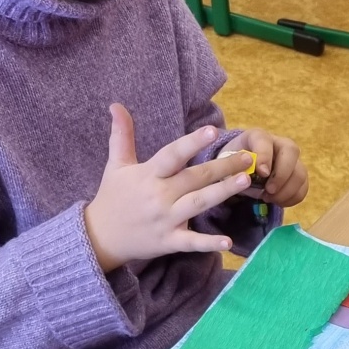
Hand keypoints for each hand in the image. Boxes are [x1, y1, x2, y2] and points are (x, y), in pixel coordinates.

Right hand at [83, 105, 255, 272]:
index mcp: (148, 175)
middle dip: (222, 167)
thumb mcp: (116, 165)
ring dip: (222, 192)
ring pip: (198, 203)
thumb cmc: (112, 197)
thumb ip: (122, 135)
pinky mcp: (168, 241)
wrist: (99, 237)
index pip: (173, 155)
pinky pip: (191, 242)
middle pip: (195, 178)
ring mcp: (165, 219)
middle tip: (248, 157)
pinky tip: (228, 241)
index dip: (191, 143)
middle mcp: (158, 195)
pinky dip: (209, 243)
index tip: (212, 131)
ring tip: (245, 181)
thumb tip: (116, 105)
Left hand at [236, 128, 308, 208]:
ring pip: (300, 172)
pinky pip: (303, 187)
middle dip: (282, 174)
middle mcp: (279, 144)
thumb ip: (233, 166)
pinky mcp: (297, 174)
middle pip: (292, 151)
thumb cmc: (234, 164)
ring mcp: (291, 159)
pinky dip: (293, 198)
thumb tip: (244, 176)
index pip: (264, 140)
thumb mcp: (227, 163)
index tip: (262, 173)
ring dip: (287, 190)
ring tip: (270, 198)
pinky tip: (278, 201)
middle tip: (269, 190)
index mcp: (258, 136)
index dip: (265, 156)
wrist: (242, 169)